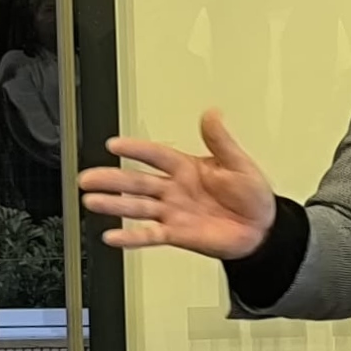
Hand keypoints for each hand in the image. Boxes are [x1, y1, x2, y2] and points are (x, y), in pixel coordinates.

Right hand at [77, 108, 275, 259]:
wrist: (262, 229)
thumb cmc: (252, 195)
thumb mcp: (240, 164)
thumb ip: (221, 141)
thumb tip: (212, 114)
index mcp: (187, 168)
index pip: (156, 155)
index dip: (137, 150)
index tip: (114, 145)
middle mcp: (174, 189)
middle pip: (137, 181)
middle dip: (112, 178)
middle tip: (87, 177)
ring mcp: (172, 211)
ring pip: (137, 206)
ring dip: (114, 204)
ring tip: (91, 200)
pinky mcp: (176, 233)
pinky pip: (149, 234)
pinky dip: (131, 236)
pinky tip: (113, 235)